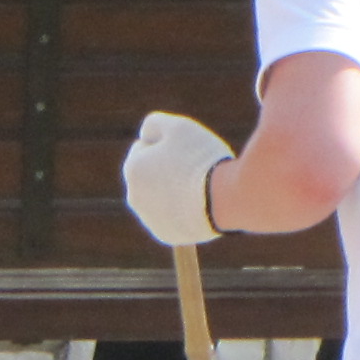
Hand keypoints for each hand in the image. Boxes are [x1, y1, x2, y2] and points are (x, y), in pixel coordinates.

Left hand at [122, 109, 231, 249]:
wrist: (226, 199)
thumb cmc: (201, 159)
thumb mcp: (178, 127)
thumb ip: (155, 124)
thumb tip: (145, 135)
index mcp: (132, 169)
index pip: (144, 148)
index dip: (167, 145)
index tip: (187, 151)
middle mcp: (134, 196)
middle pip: (150, 174)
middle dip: (166, 169)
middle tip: (195, 168)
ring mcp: (149, 219)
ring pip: (161, 197)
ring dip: (174, 190)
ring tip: (201, 188)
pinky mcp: (166, 235)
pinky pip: (172, 216)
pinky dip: (183, 210)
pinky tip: (201, 205)